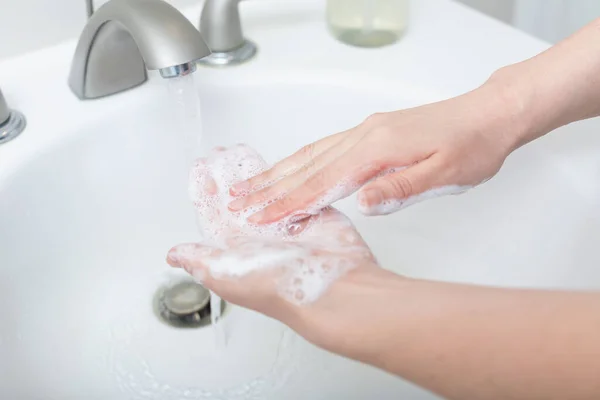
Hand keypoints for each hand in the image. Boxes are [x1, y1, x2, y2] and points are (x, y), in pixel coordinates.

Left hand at [167, 145, 382, 352]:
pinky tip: (273, 163)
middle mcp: (258, 236)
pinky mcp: (309, 213)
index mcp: (234, 248)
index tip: (200, 167)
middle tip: (218, 152)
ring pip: (262, 191)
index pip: (213, 213)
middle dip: (225, 175)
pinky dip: (282, 176)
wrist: (329, 284)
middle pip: (236, 199)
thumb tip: (173, 255)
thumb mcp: (223, 272)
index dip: (205, 190)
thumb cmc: (276, 284)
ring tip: (238, 150)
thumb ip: (198, 259)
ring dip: (250, 171)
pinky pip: (292, 190)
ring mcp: (284, 224)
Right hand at [227, 82, 522, 223]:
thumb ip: (402, 188)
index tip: (261, 217)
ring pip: (311, 153)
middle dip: (270, 187)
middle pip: (307, 165)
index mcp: (378, 149)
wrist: (489, 116)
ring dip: (279, 172)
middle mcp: (364, 136)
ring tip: (252, 186)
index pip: (322, 181)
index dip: (289, 202)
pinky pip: (325, 147)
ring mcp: (366, 131)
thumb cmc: (473, 146)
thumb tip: (363, 203)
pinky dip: (300, 161)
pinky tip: (291, 168)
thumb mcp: (446, 175)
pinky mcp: (371, 132)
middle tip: (238, 202)